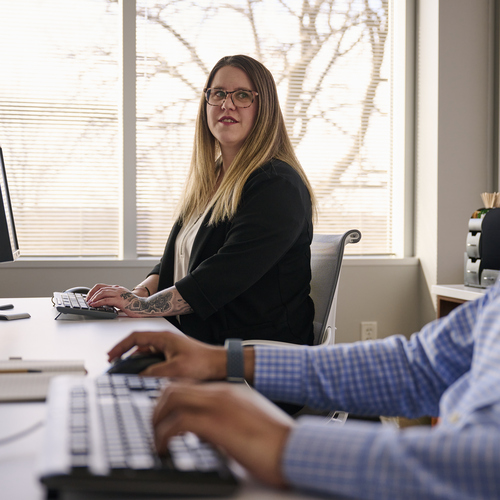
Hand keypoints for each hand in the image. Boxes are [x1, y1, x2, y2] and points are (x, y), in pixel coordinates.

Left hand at [87, 283, 146, 317]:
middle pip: (100, 288)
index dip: (93, 291)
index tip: (89, 297)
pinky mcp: (120, 300)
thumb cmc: (134, 305)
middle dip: (91, 294)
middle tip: (87, 300)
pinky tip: (94, 305)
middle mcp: (118, 289)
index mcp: (118, 288)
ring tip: (89, 303)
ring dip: (94, 298)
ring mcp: (119, 294)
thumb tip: (103, 305)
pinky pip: (106, 300)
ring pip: (102, 293)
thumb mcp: (122, 300)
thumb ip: (114, 300)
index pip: (102, 286)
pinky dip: (98, 302)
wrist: (144, 307)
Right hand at [107, 330, 227, 379]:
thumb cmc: (203, 362)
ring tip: (126, 372)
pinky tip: (142, 375)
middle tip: (115, 364)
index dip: (120, 346)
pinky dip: (144, 365)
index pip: (135, 337)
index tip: (111, 356)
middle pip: (138, 344)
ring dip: (135, 361)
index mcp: (163, 338)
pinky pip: (153, 359)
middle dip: (125, 354)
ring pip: (145, 352)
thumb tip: (138, 377)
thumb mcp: (176, 370)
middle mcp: (164, 340)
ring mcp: (168, 347)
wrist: (219, 364)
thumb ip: (154, 373)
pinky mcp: (172, 355)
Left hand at [153, 382, 293, 487]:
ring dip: (157, 419)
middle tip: (154, 426)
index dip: (170, 399)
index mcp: (230, 392)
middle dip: (157, 407)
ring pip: (172, 399)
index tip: (162, 414)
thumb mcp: (247, 423)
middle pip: (175, 387)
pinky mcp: (218, 424)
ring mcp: (219, 406)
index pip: (189, 385)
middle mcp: (221, 393)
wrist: (295, 448)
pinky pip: (178, 423)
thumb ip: (224, 421)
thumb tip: (203, 433)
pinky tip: (164, 448)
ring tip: (156, 439)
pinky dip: (164, 435)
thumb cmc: (276, 441)